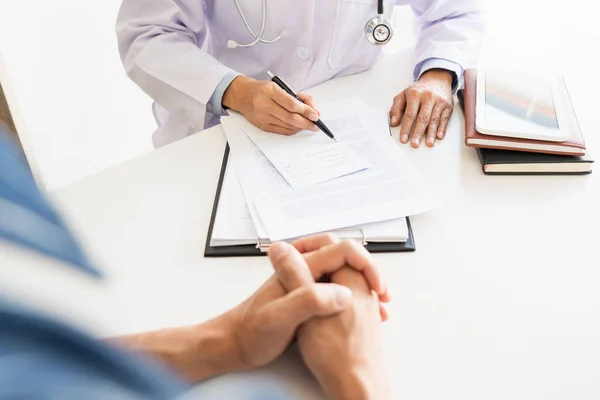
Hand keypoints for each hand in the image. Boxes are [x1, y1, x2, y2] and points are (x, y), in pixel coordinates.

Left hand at [111, 235, 388, 383]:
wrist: (233, 345)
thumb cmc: (250, 333)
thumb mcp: (279, 318)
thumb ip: (308, 300)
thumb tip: (341, 293)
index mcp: (301, 268)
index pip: (344, 249)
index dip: (367, 266)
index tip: (378, 288)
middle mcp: (305, 272)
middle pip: (346, 257)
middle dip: (369, 272)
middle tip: (382, 294)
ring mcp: (306, 285)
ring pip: (343, 273)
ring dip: (363, 285)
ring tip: (379, 305)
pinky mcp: (306, 300)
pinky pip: (336, 289)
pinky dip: (353, 298)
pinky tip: (358, 317)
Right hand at [223, 75, 319, 134]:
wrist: (243, 95)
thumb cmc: (263, 90)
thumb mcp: (280, 86)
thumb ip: (298, 96)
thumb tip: (313, 109)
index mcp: (270, 91)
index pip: (291, 104)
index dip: (305, 110)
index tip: (315, 115)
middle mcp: (265, 104)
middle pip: (290, 118)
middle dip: (306, 122)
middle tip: (316, 125)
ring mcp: (263, 117)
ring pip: (287, 126)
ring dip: (301, 127)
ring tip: (309, 125)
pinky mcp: (263, 126)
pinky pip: (282, 131)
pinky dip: (293, 130)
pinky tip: (299, 127)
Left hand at [389, 68, 453, 147]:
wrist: (437, 79)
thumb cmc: (418, 90)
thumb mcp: (403, 95)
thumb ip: (396, 108)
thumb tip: (393, 122)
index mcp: (415, 95)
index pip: (410, 114)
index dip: (406, 128)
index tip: (403, 138)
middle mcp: (428, 97)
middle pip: (423, 118)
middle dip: (418, 132)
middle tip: (414, 144)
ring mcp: (439, 101)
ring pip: (434, 119)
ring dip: (431, 133)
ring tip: (428, 143)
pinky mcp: (448, 105)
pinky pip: (444, 119)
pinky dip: (442, 128)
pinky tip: (439, 136)